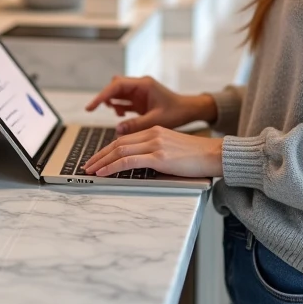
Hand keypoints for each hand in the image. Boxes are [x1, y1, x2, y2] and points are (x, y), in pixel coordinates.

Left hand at [83, 127, 223, 177]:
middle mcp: (152, 134)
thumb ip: (155, 152)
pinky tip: (103, 173)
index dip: (108, 149)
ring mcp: (155, 144)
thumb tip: (139, 164)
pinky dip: (112, 166)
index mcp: (155, 130)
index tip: (97, 158)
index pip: (124, 139)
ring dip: (102, 161)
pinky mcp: (159, 156)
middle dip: (100, 155)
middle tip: (87, 164)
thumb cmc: (197, 156)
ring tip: (90, 170)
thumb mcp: (171, 149)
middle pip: (118, 143)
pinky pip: (128, 161)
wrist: (214, 155)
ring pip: (119, 150)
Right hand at [85, 76, 216, 134]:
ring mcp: (139, 92)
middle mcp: (140, 86)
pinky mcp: (140, 100)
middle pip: (115, 87)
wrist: (189, 111)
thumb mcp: (156, 120)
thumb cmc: (177, 112)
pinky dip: (119, 107)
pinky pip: (123, 100)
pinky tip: (122, 116)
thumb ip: (137, 124)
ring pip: (118, 93)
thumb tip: (117, 129)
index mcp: (144, 85)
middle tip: (93, 109)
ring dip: (112, 102)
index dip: (102, 95)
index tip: (92, 106)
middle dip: (104, 97)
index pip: (117, 86)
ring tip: (117, 114)